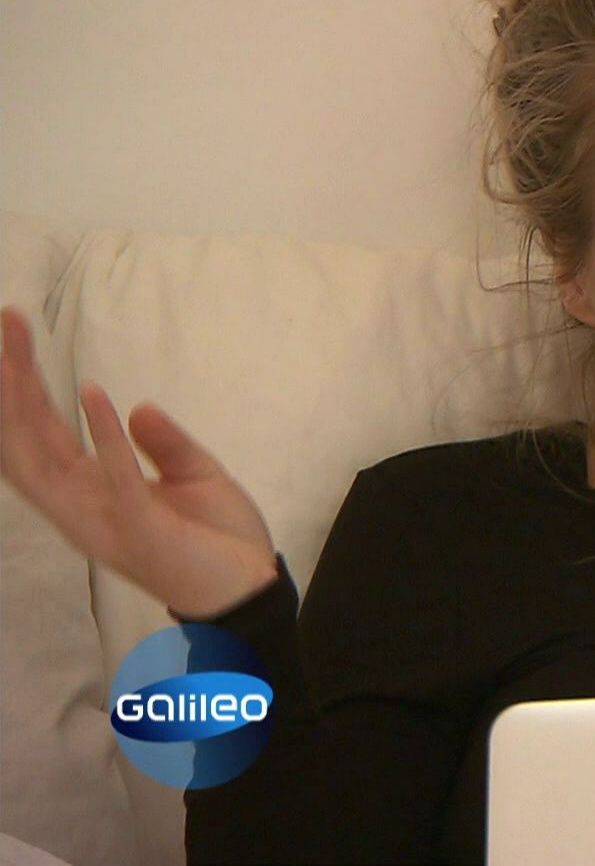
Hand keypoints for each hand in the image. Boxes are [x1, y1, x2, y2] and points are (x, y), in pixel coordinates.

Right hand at [0, 304, 279, 619]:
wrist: (250, 591)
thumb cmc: (217, 539)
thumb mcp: (194, 475)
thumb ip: (162, 443)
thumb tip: (135, 406)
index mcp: (91, 491)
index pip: (42, 432)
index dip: (24, 385)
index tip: (15, 333)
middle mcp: (81, 506)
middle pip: (27, 439)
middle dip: (11, 383)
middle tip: (5, 323)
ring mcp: (103, 519)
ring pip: (44, 461)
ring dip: (29, 405)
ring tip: (16, 357)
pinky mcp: (139, 529)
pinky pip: (115, 476)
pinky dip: (103, 435)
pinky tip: (94, 393)